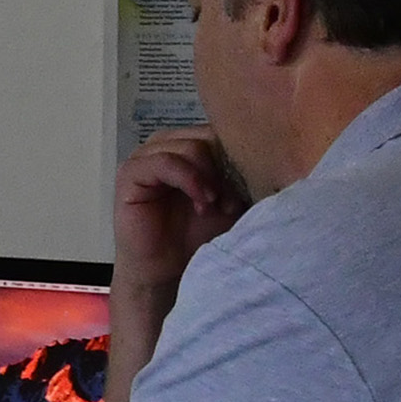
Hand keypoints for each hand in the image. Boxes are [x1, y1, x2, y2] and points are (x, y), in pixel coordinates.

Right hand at [112, 127, 245, 291]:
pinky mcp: (131, 173)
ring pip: (190, 147)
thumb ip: (240, 174)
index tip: (247, 192)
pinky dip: (189, 180)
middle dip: (224, 168)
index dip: (238, 157)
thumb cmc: (197, 235)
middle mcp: (166, 144)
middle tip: (230, 201)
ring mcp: (146, 156)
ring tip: (214, 205)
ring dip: (208, 176)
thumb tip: (269, 157)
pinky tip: (201, 203)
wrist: (168, 271)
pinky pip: (165, 162)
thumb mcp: (230, 199)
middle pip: (207, 136)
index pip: (220, 131)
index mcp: (189, 144)